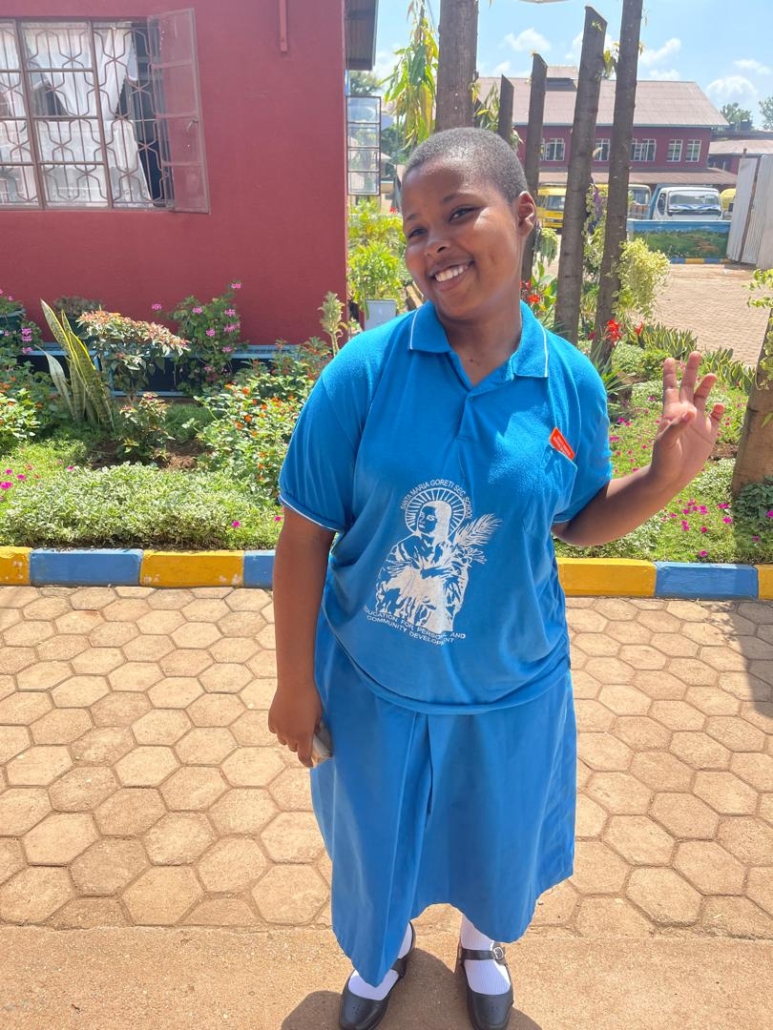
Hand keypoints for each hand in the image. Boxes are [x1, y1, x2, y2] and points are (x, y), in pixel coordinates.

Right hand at [268, 682, 322, 768]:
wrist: (294, 684)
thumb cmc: (310, 698)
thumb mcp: (318, 714)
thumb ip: (315, 726)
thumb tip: (315, 731)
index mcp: (304, 737)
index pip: (304, 757)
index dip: (307, 762)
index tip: (310, 764)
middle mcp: (290, 736)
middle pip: (294, 748)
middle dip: (299, 745)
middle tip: (303, 736)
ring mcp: (279, 729)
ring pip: (283, 740)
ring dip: (289, 737)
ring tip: (293, 727)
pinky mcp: (272, 720)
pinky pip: (275, 730)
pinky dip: (279, 729)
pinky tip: (284, 720)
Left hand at [650, 352, 724, 489]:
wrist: (671, 477)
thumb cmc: (663, 459)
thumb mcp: (667, 442)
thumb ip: (677, 426)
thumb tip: (691, 411)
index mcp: (672, 412)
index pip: (671, 388)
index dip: (670, 374)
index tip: (668, 358)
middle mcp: (685, 413)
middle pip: (689, 386)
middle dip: (691, 370)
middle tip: (695, 353)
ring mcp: (698, 423)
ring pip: (704, 398)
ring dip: (707, 386)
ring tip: (712, 375)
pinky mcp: (709, 434)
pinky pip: (717, 418)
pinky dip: (720, 410)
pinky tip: (721, 406)